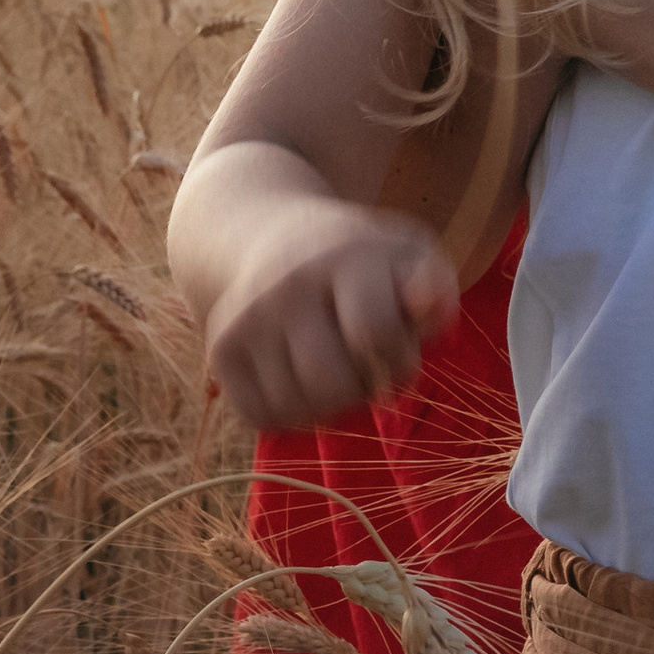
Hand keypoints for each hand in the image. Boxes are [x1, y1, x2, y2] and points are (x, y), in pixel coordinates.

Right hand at [201, 194, 458, 436]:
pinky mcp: (220, 349)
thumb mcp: (407, 256)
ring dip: (330, 405)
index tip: (399, 347)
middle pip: (333, 384)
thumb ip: (434, 286)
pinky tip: (301, 378)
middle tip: (365, 364)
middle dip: (364, 389)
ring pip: (299, 409)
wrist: (270, 235)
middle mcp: (287, 285)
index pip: (376, 334)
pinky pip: (263, 418)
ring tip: (335, 367)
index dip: (401, 359)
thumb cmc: (360, 261)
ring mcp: (247, 318)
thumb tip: (426, 303)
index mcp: (345, 256)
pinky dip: (291, 414)